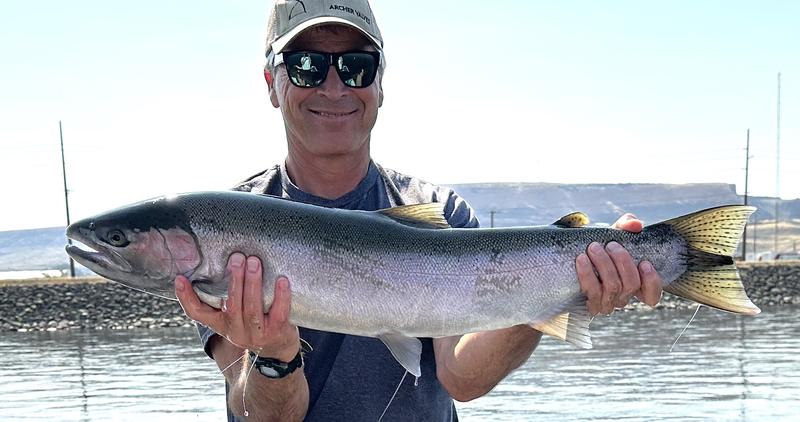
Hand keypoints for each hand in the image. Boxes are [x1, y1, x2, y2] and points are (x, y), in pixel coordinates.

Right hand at [175, 253, 299, 360]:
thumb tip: (222, 261)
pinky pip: (278, 313)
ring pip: (252, 308)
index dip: (186, 297)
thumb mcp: (235, 315)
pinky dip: (281, 296)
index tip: (180, 279)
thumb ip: (227, 297)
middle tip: (237, 257)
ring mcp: (256, 334)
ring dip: (253, 283)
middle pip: (231, 305)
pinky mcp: (277, 332)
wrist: (278, 349)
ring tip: (254, 262)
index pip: (197, 313)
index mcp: (220, 323)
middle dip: (234, 279)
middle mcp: (235, 330)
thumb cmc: (253, 322)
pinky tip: (282, 280)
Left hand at [575, 213, 661, 314]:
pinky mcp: (589, 305)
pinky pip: (592, 293)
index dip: (652, 282)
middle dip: (623, 262)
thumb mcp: (613, 235)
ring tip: (594, 247)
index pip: (652, 296)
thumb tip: (635, 224)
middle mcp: (622, 297)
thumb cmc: (597, 248)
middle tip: (611, 244)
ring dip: (604, 265)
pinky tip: (581, 259)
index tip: (645, 262)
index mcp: (633, 285)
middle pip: (631, 285)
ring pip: (613, 288)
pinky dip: (587, 275)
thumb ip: (626, 226)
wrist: (562, 262)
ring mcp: (606, 303)